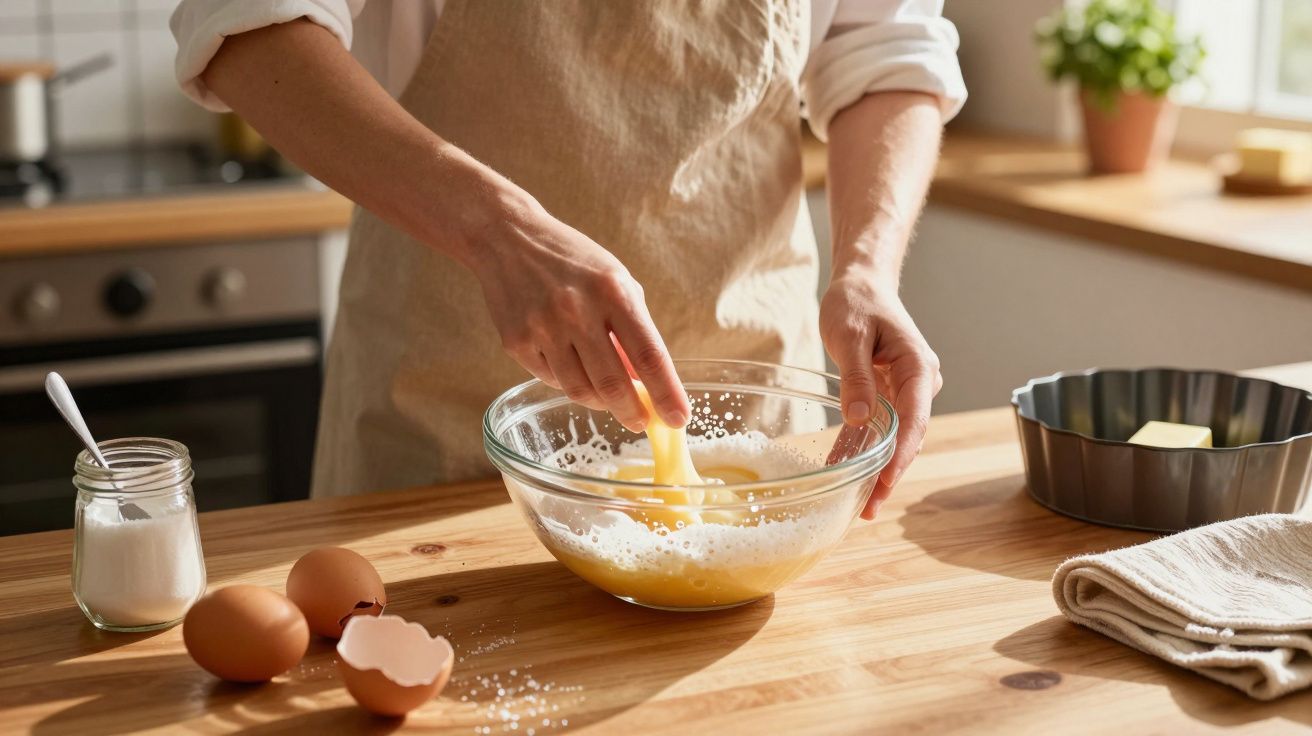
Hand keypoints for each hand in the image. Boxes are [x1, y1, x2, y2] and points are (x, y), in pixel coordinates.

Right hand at [469, 192, 689, 431]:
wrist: (509, 239)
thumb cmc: (573, 261)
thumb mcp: (615, 281)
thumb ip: (634, 328)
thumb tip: (647, 380)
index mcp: (613, 292)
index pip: (649, 355)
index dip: (666, 393)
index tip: (679, 419)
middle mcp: (577, 311)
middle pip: (613, 384)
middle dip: (632, 412)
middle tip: (641, 421)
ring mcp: (543, 328)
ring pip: (580, 390)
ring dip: (601, 402)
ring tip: (609, 398)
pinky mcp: (516, 343)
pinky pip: (551, 380)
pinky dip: (568, 380)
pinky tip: (571, 365)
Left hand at [820, 265, 941, 519]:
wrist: (862, 283)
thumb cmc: (856, 303)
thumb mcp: (849, 336)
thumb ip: (856, 378)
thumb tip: (859, 419)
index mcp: (917, 368)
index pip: (914, 419)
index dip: (900, 455)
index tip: (886, 481)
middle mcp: (918, 384)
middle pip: (908, 436)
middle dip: (891, 473)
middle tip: (870, 508)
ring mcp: (905, 391)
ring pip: (894, 438)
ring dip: (877, 469)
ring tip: (862, 507)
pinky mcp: (888, 394)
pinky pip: (877, 427)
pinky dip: (862, 450)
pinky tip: (844, 471)